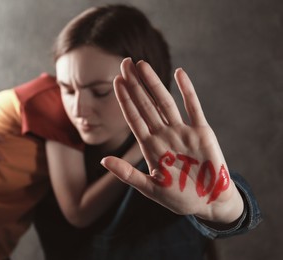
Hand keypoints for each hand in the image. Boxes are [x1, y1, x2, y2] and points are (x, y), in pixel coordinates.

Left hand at [101, 58, 243, 223]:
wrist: (208, 202)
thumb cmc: (178, 197)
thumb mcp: (150, 188)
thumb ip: (127, 174)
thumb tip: (103, 161)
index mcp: (150, 146)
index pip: (133, 118)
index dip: (125, 100)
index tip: (116, 81)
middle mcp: (164, 134)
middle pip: (145, 104)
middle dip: (134, 85)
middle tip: (124, 62)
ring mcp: (182, 131)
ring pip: (165, 102)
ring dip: (154, 83)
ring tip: (142, 64)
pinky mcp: (202, 132)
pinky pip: (194, 107)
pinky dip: (187, 91)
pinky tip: (179, 74)